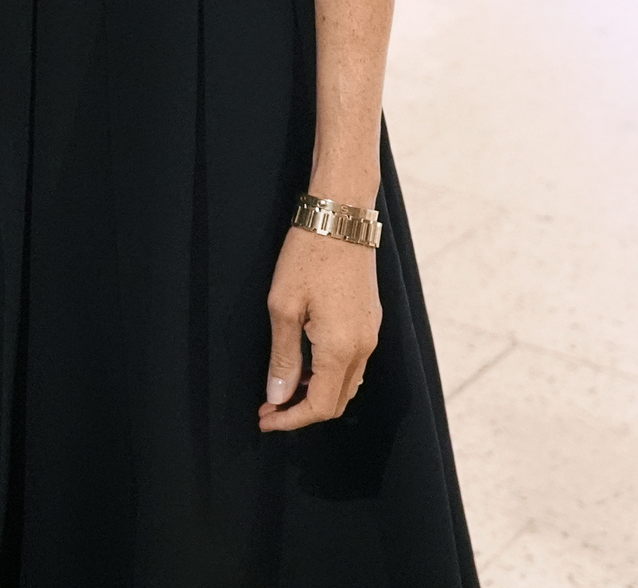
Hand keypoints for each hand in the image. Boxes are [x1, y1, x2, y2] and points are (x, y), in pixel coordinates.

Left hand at [257, 225, 381, 432]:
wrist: (341, 218)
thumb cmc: (307, 256)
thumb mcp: (283, 307)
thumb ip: (284, 357)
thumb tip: (278, 395)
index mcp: (341, 348)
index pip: (321, 406)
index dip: (291, 419)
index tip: (265, 419)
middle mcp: (364, 347)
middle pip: (337, 401)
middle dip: (302, 410)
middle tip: (269, 405)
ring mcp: (371, 334)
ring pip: (347, 383)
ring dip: (317, 393)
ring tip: (283, 385)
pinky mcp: (371, 320)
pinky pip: (354, 363)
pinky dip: (330, 374)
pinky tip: (306, 362)